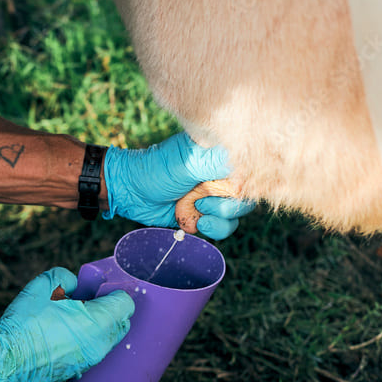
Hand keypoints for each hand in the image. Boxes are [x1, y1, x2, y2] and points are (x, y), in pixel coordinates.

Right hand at [0, 268, 134, 381]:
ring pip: (108, 338)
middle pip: (122, 323)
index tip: (99, 290)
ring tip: (74, 318)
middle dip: (110, 310)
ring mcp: (91, 359)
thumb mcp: (43, 285)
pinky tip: (65, 334)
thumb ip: (65, 277)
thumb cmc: (26, 322)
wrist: (7, 359)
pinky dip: (87, 341)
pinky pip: (93, 351)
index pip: (126, 303)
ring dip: (99, 326)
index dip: (114, 292)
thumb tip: (74, 285)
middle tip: (88, 301)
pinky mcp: (79, 370)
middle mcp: (100, 343)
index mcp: (98, 321)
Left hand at [103, 131, 255, 238]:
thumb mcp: (189, 162)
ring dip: (219, 218)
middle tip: (202, 201)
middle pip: (247, 196)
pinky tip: (193, 222)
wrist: (130, 192)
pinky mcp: (205, 214)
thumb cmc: (156, 170)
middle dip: (227, 205)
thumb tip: (248, 163)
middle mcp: (221, 174)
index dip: (246, 183)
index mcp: (220, 154)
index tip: (230, 188)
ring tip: (196, 211)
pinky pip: (223, 227)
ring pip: (237, 214)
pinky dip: (210, 228)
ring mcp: (214, 196)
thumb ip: (219, 162)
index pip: (251, 169)